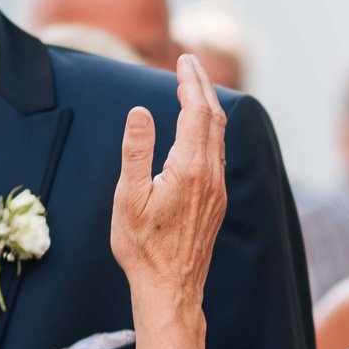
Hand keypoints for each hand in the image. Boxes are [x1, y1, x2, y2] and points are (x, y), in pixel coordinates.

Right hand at [111, 54, 227, 319]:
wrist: (172, 288)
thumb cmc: (143, 247)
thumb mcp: (128, 197)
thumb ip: (135, 151)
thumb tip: (140, 111)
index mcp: (189, 168)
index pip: (196, 111)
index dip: (190, 82)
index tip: (183, 60)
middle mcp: (211, 175)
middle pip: (213, 118)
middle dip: (202, 86)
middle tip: (189, 63)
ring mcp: (218, 189)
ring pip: (220, 136)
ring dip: (209, 107)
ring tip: (194, 88)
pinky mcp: (217, 202)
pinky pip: (219, 154)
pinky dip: (210, 130)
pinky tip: (200, 131)